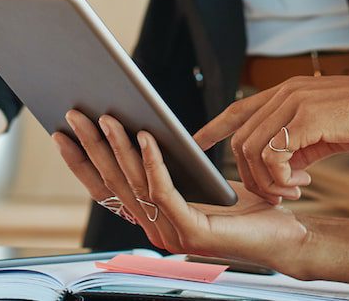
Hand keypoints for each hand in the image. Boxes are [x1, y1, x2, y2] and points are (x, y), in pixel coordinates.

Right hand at [53, 112, 309, 271]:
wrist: (286, 234)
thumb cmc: (248, 207)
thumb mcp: (201, 181)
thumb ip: (173, 167)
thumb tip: (142, 129)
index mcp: (153, 218)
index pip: (106, 189)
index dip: (81, 162)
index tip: (61, 133)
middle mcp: (155, 229)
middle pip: (113, 183)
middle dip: (91, 146)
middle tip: (75, 114)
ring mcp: (171, 234)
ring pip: (134, 184)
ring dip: (117, 147)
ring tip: (107, 117)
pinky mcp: (192, 231)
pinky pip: (164, 190)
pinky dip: (152, 161)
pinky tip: (146, 136)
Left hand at [192, 75, 348, 205]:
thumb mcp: (328, 130)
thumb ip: (299, 141)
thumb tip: (281, 166)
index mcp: (291, 90)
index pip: (240, 108)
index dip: (215, 127)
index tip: (197, 142)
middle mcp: (287, 91)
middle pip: (242, 139)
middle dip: (252, 176)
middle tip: (280, 193)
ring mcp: (296, 102)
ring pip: (252, 150)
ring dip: (267, 181)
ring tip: (293, 191)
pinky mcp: (308, 118)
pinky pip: (273, 156)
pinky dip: (280, 178)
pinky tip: (302, 183)